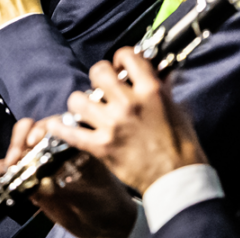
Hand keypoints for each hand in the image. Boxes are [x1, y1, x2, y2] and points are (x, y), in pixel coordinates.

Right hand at [0, 118, 137, 237]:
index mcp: (72, 143)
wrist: (107, 227)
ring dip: (7, 157)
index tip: (34, 142)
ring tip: (5, 171)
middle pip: (29, 130)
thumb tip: (41, 184)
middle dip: (19, 140)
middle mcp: (53, 148)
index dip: (41, 129)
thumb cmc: (109, 204)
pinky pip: (9, 171)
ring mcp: (40, 163)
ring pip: (16, 148)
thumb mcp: (94, 193)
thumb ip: (69, 186)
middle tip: (16, 158)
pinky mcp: (29, 179)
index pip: (53, 125)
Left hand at [45, 48, 207, 195]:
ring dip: (81, 103)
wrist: (180, 182)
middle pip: (97, 71)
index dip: (122, 58)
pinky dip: (59, 128)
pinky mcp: (101, 147)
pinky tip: (55, 124)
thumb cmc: (183, 147)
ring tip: (87, 108)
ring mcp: (112, 125)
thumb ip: (164, 89)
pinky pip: (70, 132)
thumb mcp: (178, 111)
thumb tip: (159, 71)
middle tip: (104, 88)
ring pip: (78, 99)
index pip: (128, 55)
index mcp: (151, 91)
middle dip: (99, 76)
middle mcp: (128, 104)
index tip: (120, 67)